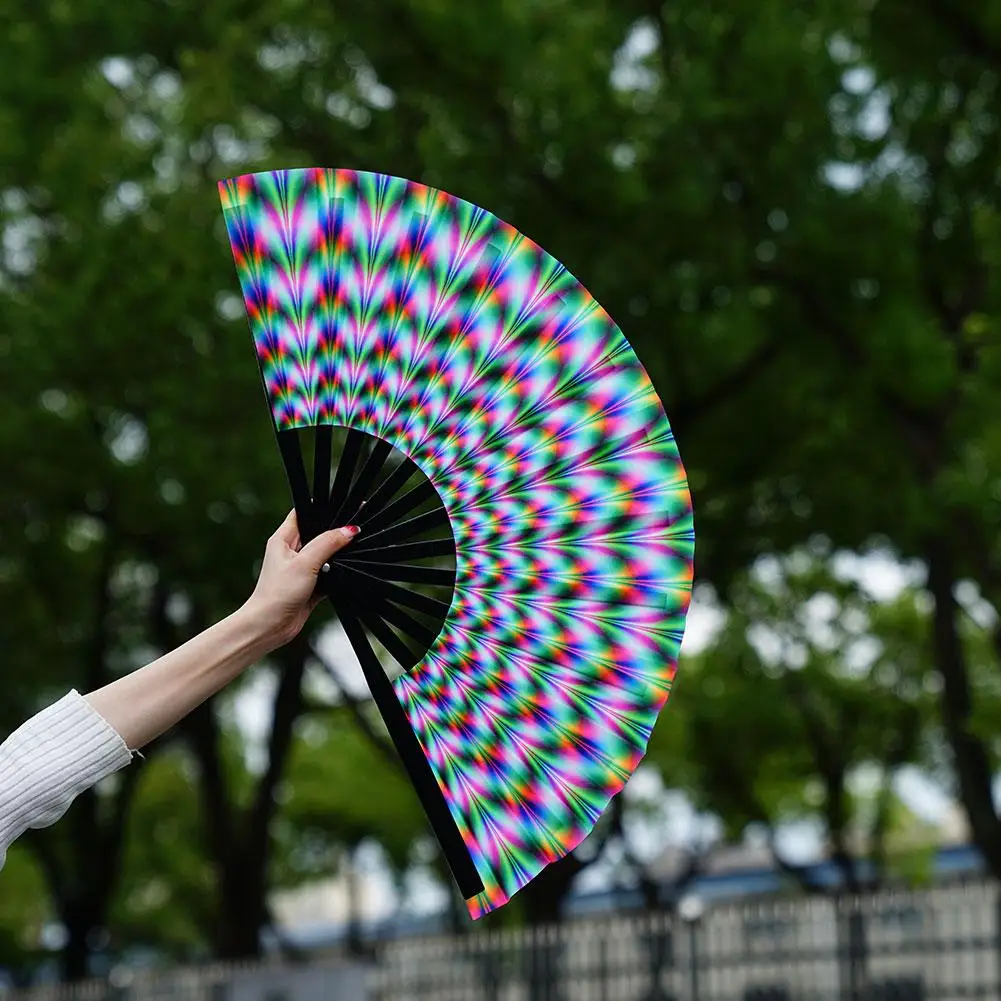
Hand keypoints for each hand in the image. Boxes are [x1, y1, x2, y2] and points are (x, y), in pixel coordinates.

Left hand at [243, 511, 359, 648]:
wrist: (269, 626)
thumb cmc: (276, 594)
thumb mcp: (305, 563)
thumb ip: (328, 544)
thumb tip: (348, 530)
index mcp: (283, 539)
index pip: (303, 513)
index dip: (321, 508)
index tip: (341, 506)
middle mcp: (292, 552)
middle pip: (319, 534)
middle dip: (334, 533)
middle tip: (351, 531)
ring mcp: (301, 569)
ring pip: (327, 554)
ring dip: (337, 556)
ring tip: (347, 555)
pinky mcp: (310, 585)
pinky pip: (330, 574)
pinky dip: (337, 575)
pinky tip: (344, 576)